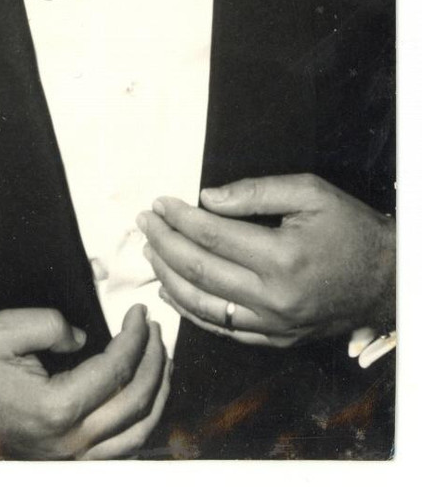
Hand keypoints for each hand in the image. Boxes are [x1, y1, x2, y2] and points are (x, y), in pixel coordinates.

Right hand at [0, 303, 170, 458]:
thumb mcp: (1, 331)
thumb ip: (49, 324)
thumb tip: (84, 337)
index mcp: (57, 408)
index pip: (117, 370)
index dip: (136, 337)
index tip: (141, 313)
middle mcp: (71, 442)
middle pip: (136, 403)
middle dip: (155, 362)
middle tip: (155, 331)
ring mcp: (72, 460)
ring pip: (138, 433)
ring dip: (156, 394)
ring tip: (160, 361)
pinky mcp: (69, 464)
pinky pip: (121, 450)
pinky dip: (141, 422)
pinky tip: (143, 399)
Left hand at [137, 174, 394, 347]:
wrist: (386, 281)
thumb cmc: (349, 229)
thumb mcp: (310, 193)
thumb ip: (255, 191)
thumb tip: (206, 199)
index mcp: (282, 257)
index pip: (212, 236)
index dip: (179, 218)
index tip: (158, 203)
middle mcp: (274, 298)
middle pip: (200, 271)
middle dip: (164, 244)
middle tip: (144, 223)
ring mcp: (274, 325)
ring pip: (203, 305)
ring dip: (168, 277)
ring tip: (150, 252)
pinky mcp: (276, 339)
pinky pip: (223, 329)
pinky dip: (190, 310)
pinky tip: (170, 290)